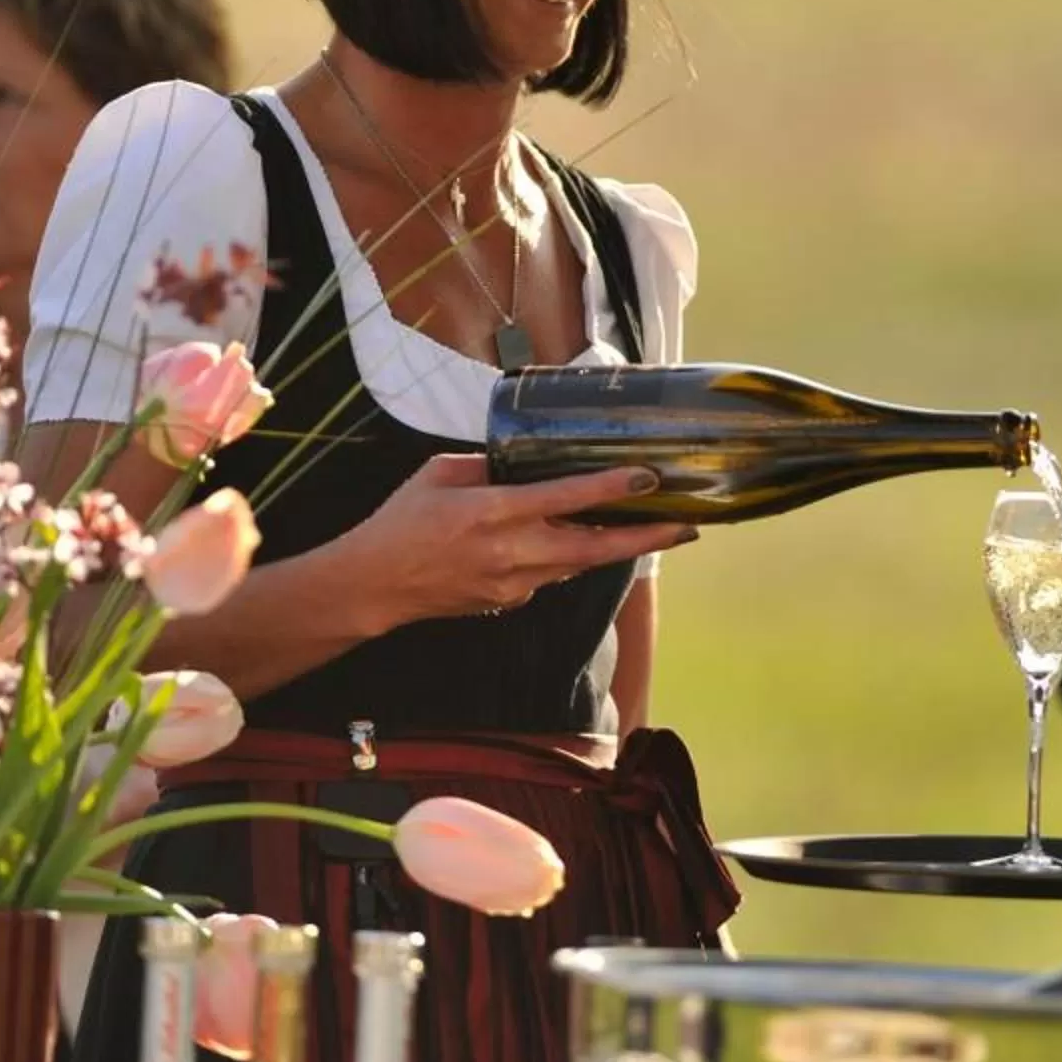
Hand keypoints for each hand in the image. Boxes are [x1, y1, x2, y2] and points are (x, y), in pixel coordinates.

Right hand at [340, 454, 692, 627]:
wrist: (374, 586)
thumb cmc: (401, 523)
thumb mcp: (438, 475)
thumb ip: (487, 468)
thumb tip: (522, 462)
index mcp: (492, 513)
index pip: (564, 499)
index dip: (609, 488)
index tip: (647, 478)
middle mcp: (511, 553)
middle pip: (593, 548)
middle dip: (644, 537)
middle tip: (687, 525)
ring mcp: (513, 583)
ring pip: (579, 564)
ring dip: (620, 548)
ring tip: (659, 530)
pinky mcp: (509, 600)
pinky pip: (552, 574)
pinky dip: (574, 556)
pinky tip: (589, 541)